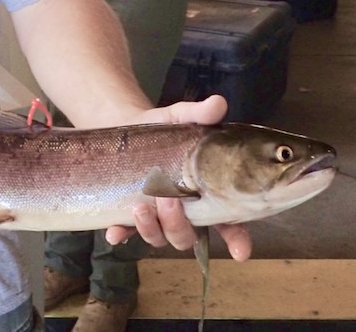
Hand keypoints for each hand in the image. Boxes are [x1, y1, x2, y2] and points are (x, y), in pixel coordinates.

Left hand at [105, 95, 252, 260]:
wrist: (125, 126)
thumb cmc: (163, 128)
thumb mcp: (181, 117)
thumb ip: (200, 114)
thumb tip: (217, 104)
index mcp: (206, 196)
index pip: (228, 224)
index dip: (237, 239)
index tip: (240, 250)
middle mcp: (183, 213)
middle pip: (186, 237)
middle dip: (178, 225)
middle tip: (169, 200)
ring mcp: (155, 217)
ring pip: (158, 238)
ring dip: (150, 229)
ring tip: (140, 207)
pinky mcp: (128, 215)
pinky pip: (126, 234)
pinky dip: (121, 235)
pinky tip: (115, 232)